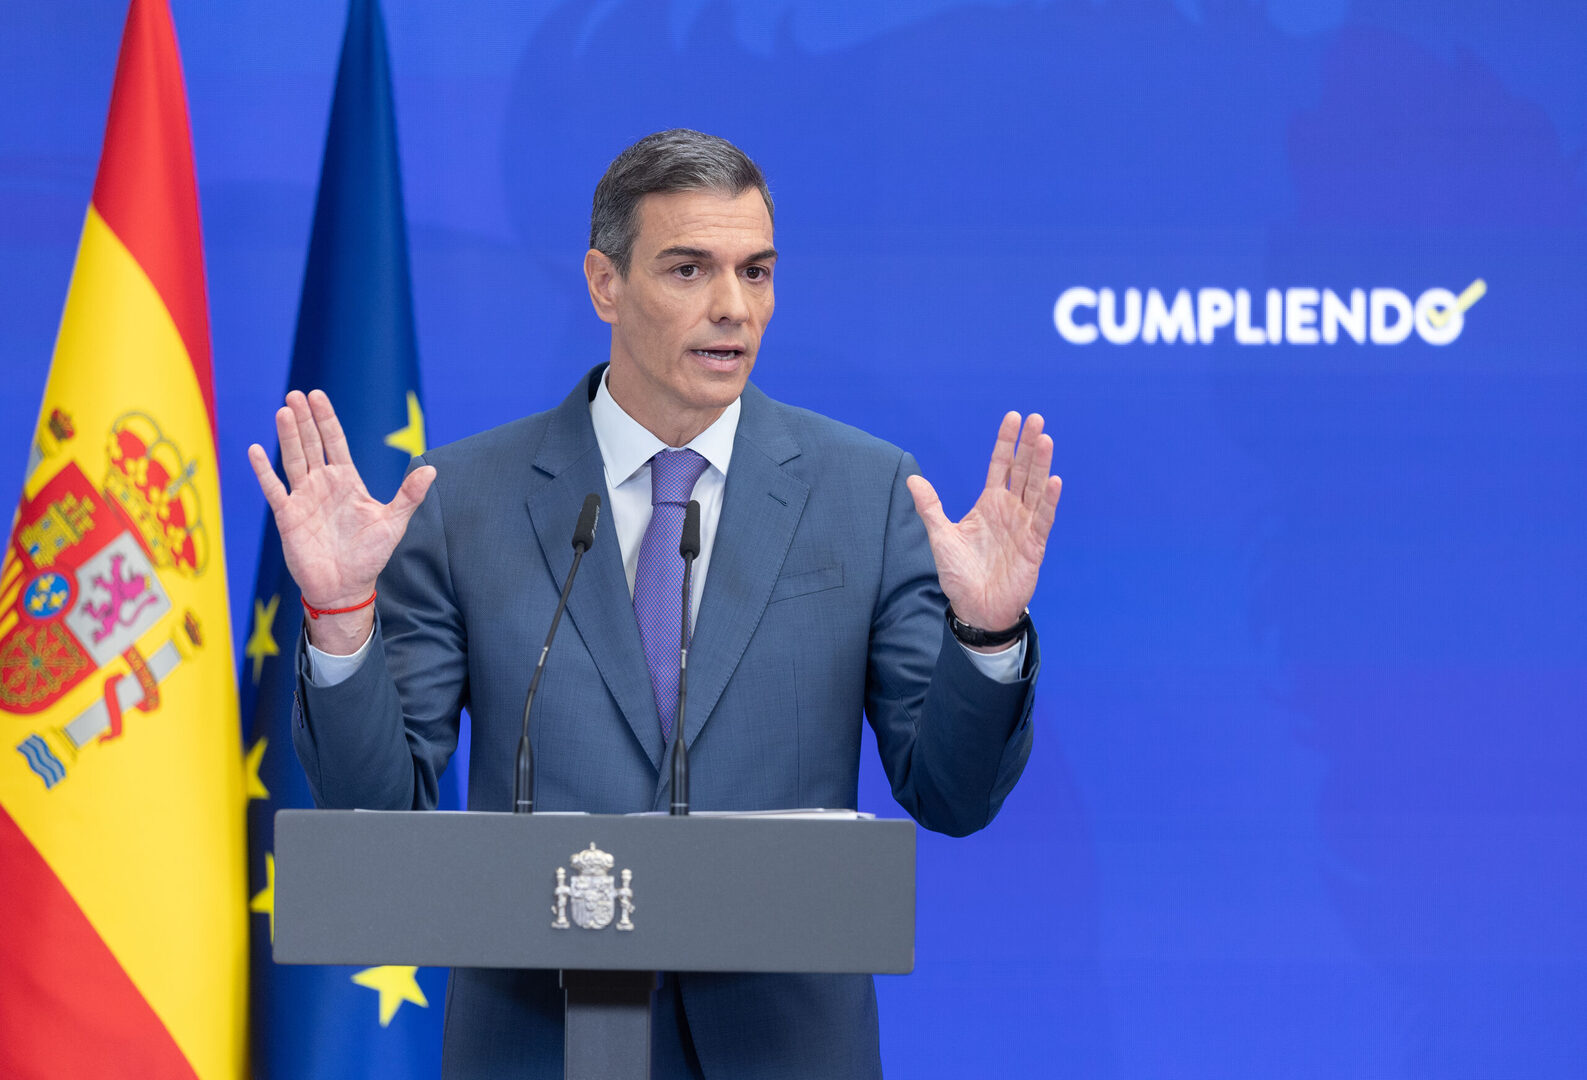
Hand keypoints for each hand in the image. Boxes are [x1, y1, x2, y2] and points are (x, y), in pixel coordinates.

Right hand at [247, 389, 434, 651]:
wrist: (346, 587)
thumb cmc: (369, 555)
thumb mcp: (394, 523)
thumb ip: (409, 495)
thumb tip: (431, 469)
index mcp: (347, 481)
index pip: (334, 442)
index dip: (327, 419)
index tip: (318, 396)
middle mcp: (323, 484)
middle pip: (311, 444)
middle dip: (304, 419)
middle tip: (295, 394)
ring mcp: (303, 498)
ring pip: (293, 459)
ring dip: (288, 436)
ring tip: (283, 410)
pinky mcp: (288, 516)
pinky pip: (274, 489)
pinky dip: (264, 471)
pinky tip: (255, 450)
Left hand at [906, 412, 1061, 643]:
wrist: (975, 607)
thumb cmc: (960, 573)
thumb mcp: (941, 536)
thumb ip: (930, 507)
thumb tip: (912, 479)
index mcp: (990, 503)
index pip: (1001, 465)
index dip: (1006, 442)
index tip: (1013, 418)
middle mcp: (1010, 510)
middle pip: (1022, 470)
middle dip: (1028, 445)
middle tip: (1036, 419)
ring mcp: (1024, 526)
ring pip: (1035, 489)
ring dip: (1041, 465)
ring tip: (1045, 439)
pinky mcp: (1033, 546)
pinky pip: (1043, 519)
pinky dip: (1048, 501)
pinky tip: (1054, 481)